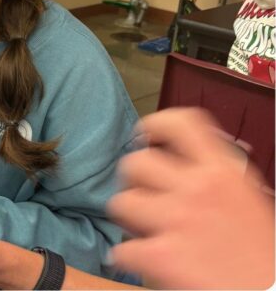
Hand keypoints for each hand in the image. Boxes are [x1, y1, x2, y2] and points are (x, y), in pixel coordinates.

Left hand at [108, 107, 274, 290]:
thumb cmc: (266, 256)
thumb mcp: (251, 200)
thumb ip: (221, 177)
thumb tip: (196, 164)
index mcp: (224, 172)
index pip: (182, 124)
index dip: (157, 123)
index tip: (147, 133)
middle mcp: (197, 189)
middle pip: (138, 162)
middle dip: (135, 179)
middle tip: (143, 192)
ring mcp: (177, 221)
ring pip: (123, 202)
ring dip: (129, 216)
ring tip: (140, 226)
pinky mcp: (163, 258)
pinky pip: (123, 249)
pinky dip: (127, 257)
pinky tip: (140, 260)